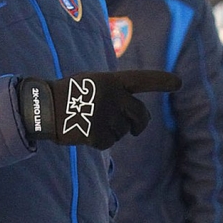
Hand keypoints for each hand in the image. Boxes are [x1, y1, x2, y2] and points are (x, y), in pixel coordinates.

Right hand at [19, 69, 180, 149]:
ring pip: (123, 132)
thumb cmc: (68, 94)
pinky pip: (109, 143)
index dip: (161, 81)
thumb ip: (115, 92)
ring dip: (113, 132)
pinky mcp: (96, 133)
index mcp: (112, 81)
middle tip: (137, 129)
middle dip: (140, 124)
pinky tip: (85, 133)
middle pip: (140, 116)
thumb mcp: (92, 83)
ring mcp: (105, 116)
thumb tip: (135, 120)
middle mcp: (112, 97)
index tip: (179, 83)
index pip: (141, 79)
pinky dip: (99, 142)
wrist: (43, 107)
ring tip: (91, 122)